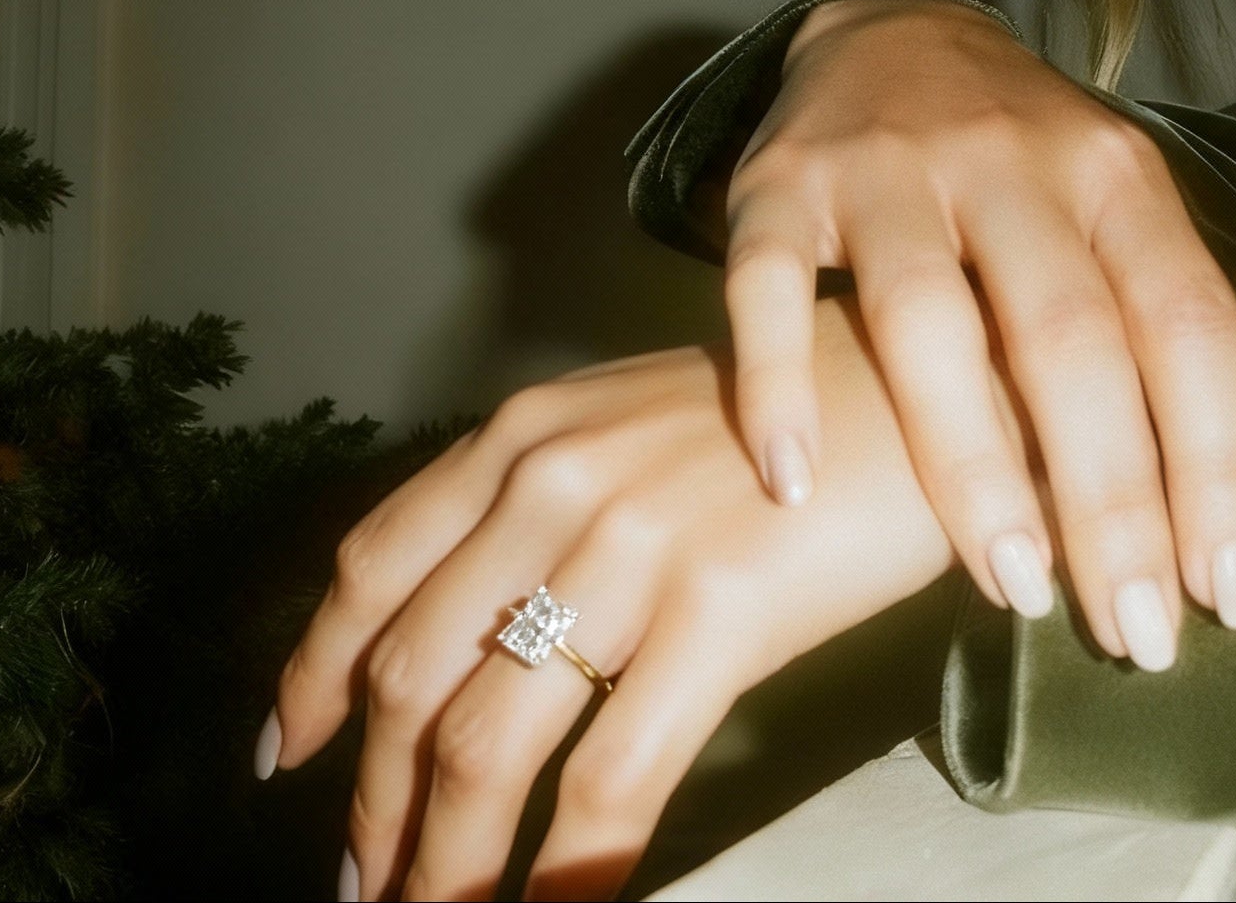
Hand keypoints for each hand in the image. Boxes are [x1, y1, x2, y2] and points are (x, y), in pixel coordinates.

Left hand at [270, 299, 960, 899]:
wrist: (949, 382)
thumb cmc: (804, 417)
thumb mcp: (640, 425)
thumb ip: (547, 502)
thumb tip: (484, 621)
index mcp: (523, 439)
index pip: (371, 569)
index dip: (315, 677)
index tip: (286, 754)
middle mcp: (551, 486)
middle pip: (412, 679)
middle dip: (376, 806)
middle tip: (367, 886)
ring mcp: (630, 548)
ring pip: (486, 744)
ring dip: (444, 860)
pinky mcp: (720, 612)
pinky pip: (610, 777)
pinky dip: (566, 868)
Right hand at [720, 0, 1235, 665]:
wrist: (886, 33)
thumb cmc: (1021, 175)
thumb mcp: (1109, 219)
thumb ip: (1148, 338)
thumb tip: (1209, 527)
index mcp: (1117, 183)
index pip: (1190, 328)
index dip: (1219, 465)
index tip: (1229, 595)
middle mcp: (1013, 167)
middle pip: (1071, 340)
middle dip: (1112, 501)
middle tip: (1134, 633)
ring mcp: (889, 173)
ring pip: (930, 320)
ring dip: (974, 464)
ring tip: (1011, 586)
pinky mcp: (778, 187)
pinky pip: (767, 289)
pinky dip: (777, 386)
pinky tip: (792, 484)